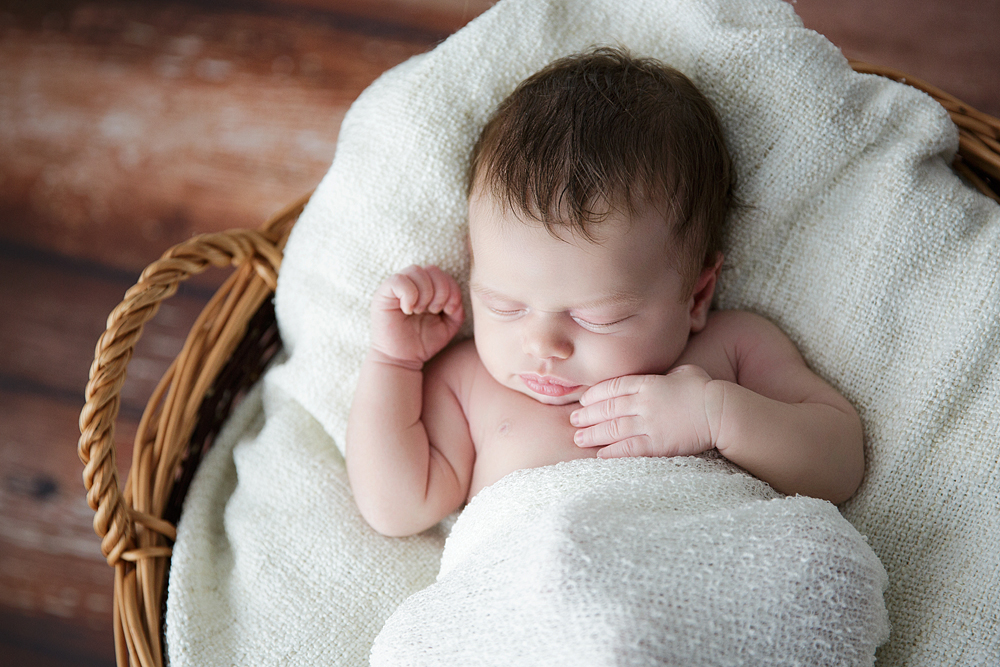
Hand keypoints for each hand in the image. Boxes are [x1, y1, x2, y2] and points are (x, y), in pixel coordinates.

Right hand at [370, 265, 464, 367]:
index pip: (444, 274)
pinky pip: (398, 280)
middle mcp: (413, 284)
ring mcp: (397, 287)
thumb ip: (457, 309)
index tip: (448, 311)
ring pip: (416, 271)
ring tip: (421, 311)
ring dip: (425, 293)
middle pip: (432, 269)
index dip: (452, 289)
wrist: (402, 360)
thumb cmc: (423, 343)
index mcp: (428, 289)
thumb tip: (455, 297)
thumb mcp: (448, 325)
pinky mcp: (383, 294)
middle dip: (440, 291)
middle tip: (434, 311)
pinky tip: (408, 310)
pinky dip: (409, 294)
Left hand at [570, 365, 719, 458]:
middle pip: (607, 409)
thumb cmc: (707, 390)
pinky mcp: (657, 443)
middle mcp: (644, 402)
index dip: (595, 395)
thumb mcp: (687, 372)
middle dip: (587, 415)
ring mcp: (649, 423)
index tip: (583, 401)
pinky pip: (628, 448)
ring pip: (612, 429)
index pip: (614, 387)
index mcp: (649, 383)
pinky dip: (611, 452)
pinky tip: (600, 455)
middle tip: (573, 420)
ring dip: (593, 434)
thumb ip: (672, 374)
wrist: (721, 411)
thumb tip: (671, 375)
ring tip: (579, 438)